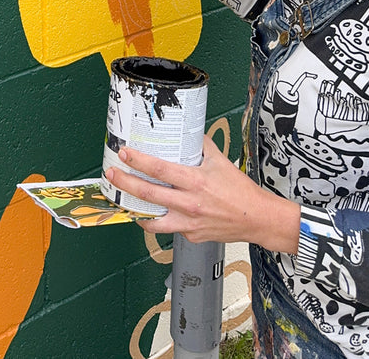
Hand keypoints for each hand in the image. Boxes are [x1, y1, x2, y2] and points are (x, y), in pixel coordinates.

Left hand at [105, 136, 299, 251]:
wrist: (256, 219)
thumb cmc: (240, 190)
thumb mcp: (220, 161)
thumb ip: (202, 146)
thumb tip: (188, 133)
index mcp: (196, 182)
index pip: (160, 170)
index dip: (139, 161)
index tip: (124, 154)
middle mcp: (189, 204)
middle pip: (149, 194)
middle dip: (126, 183)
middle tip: (112, 175)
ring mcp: (188, 223)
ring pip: (152, 219)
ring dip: (134, 209)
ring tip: (122, 200)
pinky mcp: (190, 235)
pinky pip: (168, 227)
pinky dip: (158, 220)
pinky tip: (151, 213)